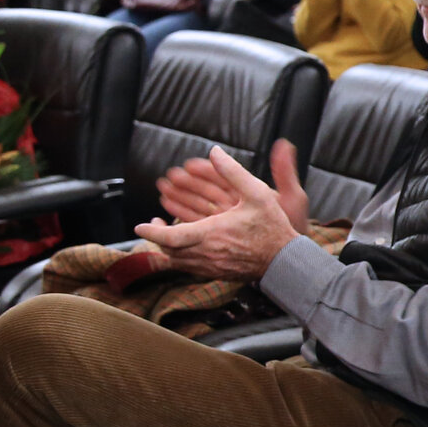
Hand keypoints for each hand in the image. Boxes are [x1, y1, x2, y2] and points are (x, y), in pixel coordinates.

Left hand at [131, 144, 308, 279]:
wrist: (286, 261)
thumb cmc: (273, 228)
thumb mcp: (257, 194)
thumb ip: (234, 172)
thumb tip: (215, 152)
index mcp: (212, 233)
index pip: (171, 236)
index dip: (152, 231)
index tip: (141, 225)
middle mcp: (207, 252)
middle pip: (169, 249)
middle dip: (157, 236)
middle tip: (153, 224)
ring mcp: (211, 266)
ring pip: (177, 261)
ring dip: (166, 248)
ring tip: (165, 234)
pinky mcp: (217, 274)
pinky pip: (189, 269)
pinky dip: (180, 259)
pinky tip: (184, 249)